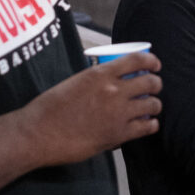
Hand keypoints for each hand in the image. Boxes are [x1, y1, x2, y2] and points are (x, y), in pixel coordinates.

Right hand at [17, 52, 161, 166]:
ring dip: (155, 105)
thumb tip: (111, 81)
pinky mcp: (118, 135)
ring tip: (150, 108)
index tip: (155, 65)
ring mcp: (118, 113)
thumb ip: (97, 80)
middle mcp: (113, 90)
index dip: (152, 60)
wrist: (39, 133)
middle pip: (151, 82)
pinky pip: (147, 127)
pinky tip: (147, 125)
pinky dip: (150, 125)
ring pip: (153, 105)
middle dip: (156, 84)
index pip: (137, 59)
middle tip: (153, 88)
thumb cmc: (51, 107)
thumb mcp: (75, 82)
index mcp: (101, 73)